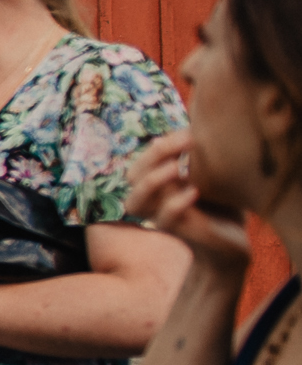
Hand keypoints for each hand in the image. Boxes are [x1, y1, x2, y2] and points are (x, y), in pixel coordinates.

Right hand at [126, 130, 249, 275]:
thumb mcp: (208, 175)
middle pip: (132, 175)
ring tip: (178, 168)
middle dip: (155, 155)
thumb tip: (198, 124)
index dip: (162, 144)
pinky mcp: (178, 232)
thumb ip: (196, 157)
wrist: (232, 240)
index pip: (142, 160)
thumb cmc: (219, 203)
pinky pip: (165, 219)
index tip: (192, 132)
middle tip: (188, 142)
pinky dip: (176, 204)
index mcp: (155, 185)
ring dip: (153, 181)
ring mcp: (160, 218)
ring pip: (136, 202)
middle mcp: (151, 202)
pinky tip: (194, 192)